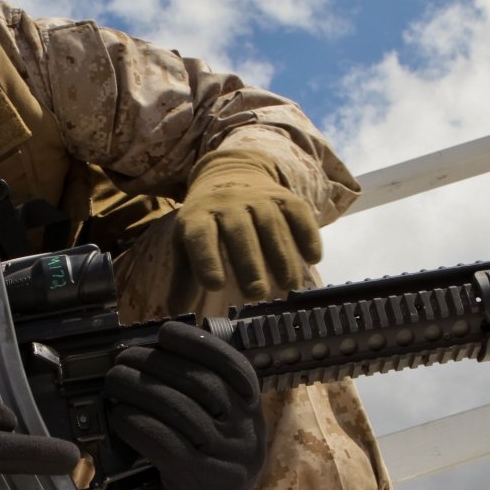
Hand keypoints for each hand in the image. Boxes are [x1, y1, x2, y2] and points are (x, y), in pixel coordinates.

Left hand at [104, 321, 266, 489]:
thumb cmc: (189, 484)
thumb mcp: (203, 440)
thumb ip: (193, 403)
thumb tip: (152, 354)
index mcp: (251, 421)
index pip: (236, 370)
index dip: (201, 345)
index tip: (165, 332)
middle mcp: (247, 439)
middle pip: (202, 383)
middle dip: (157, 363)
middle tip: (122, 359)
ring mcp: (229, 462)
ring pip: (180, 409)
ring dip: (139, 389)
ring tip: (113, 381)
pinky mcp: (202, 485)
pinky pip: (165, 442)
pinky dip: (137, 424)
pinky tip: (119, 418)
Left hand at [174, 150, 322, 300]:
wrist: (231, 174)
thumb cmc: (207, 222)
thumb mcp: (187, 243)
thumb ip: (184, 278)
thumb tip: (176, 315)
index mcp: (198, 216)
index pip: (200, 237)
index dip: (207, 259)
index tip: (215, 286)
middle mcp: (228, 203)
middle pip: (239, 232)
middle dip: (249, 263)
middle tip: (256, 294)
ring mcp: (258, 198)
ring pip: (271, 225)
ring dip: (282, 255)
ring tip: (288, 285)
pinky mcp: (285, 196)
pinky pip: (298, 213)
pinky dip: (308, 234)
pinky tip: (313, 258)